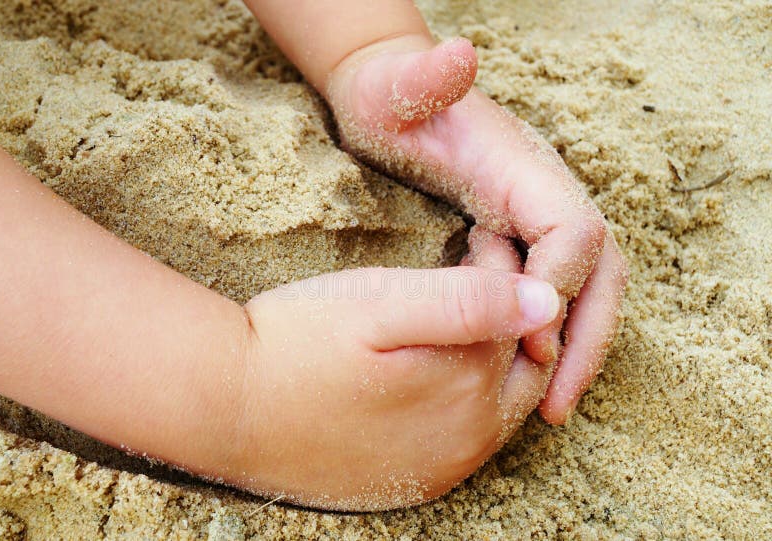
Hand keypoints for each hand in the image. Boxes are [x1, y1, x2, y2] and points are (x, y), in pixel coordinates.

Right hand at [223, 264, 558, 510]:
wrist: (226, 406)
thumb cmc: (300, 343)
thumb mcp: (383, 304)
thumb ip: (470, 303)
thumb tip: (549, 300)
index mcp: (471, 389)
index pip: (521, 320)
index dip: (507, 271)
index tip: (477, 236)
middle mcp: (468, 440)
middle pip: (522, 367)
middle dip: (510, 316)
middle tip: (475, 270)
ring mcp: (442, 467)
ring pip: (498, 404)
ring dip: (493, 357)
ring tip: (459, 315)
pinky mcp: (412, 479)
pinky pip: (464, 437)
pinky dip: (468, 398)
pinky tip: (440, 371)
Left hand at [326, 35, 627, 423]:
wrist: (392, 100)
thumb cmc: (390, 100)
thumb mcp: (396, 90)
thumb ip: (424, 79)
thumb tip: (456, 56)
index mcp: (523, 167)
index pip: (575, 229)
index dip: (562, 286)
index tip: (531, 339)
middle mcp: (542, 194)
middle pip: (600, 270)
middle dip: (588, 337)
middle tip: (556, 405)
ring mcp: (535, 217)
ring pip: (586, 289)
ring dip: (578, 349)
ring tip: (550, 410)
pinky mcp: (519, 237)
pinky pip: (553, 293)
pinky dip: (552, 337)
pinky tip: (525, 378)